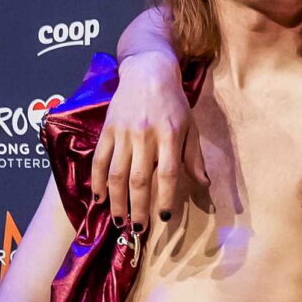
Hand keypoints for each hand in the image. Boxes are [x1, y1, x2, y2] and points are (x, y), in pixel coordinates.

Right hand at [94, 51, 199, 225]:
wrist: (148, 71)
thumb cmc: (174, 102)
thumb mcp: (191, 127)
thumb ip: (194, 157)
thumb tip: (204, 184)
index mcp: (170, 136)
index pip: (168, 174)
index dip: (165, 198)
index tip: (164, 218)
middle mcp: (145, 136)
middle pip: (139, 180)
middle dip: (138, 208)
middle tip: (137, 230)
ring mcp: (123, 133)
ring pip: (116, 173)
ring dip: (116, 201)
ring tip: (118, 221)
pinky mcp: (107, 129)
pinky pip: (99, 159)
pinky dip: (97, 180)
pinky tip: (98, 198)